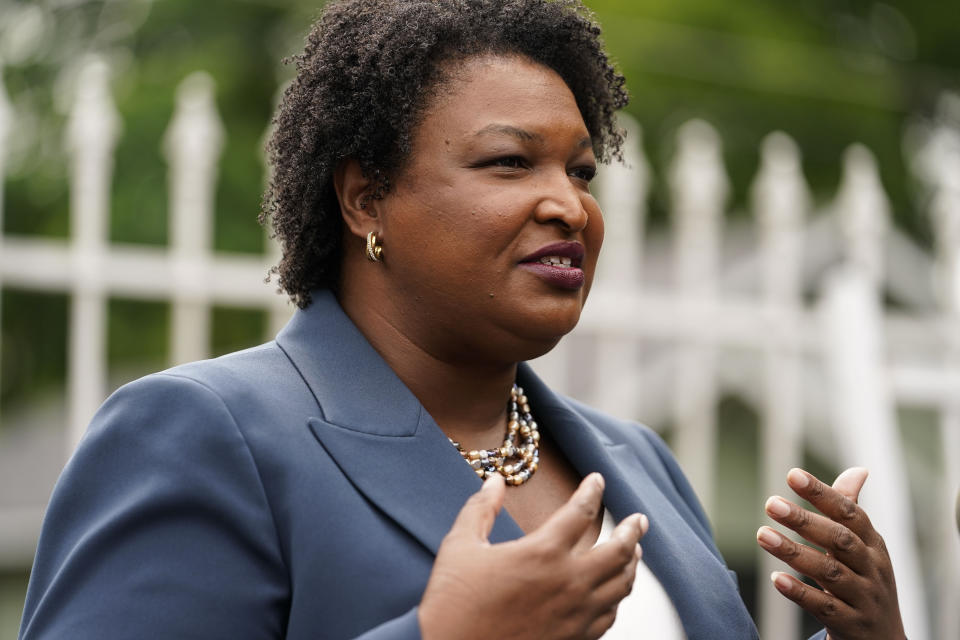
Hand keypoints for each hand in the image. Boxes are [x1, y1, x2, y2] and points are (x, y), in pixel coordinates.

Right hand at [419, 473, 647, 639]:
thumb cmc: (452, 603)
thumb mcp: (460, 546)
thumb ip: (481, 509)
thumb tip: (495, 481)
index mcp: (543, 552)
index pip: (581, 511)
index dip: (592, 491)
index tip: (598, 480)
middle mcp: (569, 582)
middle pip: (618, 550)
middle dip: (632, 530)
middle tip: (639, 519)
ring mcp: (576, 615)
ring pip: (621, 585)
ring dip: (632, 564)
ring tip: (635, 551)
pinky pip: (609, 616)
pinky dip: (617, 598)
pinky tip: (613, 593)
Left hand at [756, 467, 905, 639]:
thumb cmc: (865, 581)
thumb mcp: (863, 547)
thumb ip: (850, 510)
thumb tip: (858, 470)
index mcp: (873, 544)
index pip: (849, 513)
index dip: (822, 493)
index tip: (792, 474)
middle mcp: (872, 569)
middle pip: (839, 540)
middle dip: (805, 520)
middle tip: (771, 503)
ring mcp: (863, 598)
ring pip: (829, 573)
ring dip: (793, 552)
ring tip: (762, 535)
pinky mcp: (850, 624)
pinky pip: (824, 607)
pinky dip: (799, 592)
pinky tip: (776, 579)